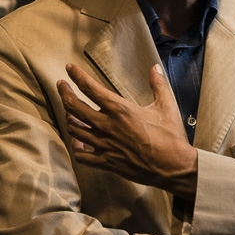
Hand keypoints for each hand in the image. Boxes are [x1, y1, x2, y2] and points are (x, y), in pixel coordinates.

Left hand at [58, 63, 197, 199]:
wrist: (173, 166)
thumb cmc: (171, 136)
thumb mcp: (166, 106)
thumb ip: (158, 84)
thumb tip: (155, 67)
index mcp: (120, 110)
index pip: (90, 88)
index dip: (76, 76)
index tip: (69, 68)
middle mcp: (107, 126)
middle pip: (74, 107)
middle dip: (64, 93)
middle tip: (61, 85)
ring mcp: (104, 145)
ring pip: (74, 130)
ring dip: (69, 118)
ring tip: (69, 111)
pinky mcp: (106, 162)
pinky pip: (81, 156)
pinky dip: (76, 147)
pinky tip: (77, 142)